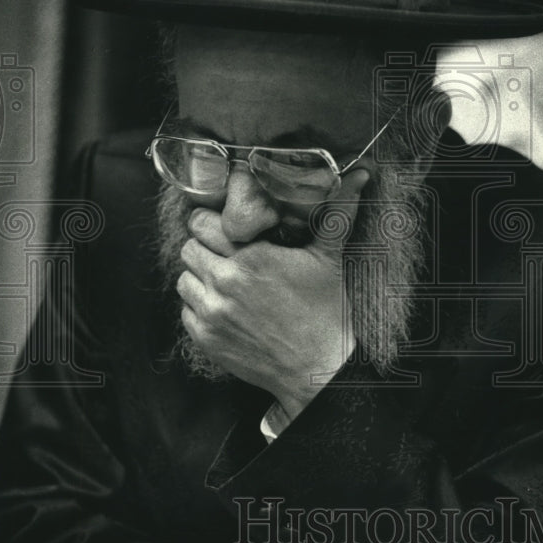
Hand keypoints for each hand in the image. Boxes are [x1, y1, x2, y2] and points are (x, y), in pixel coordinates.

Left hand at [177, 170, 368, 419]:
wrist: (319, 370)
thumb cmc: (327, 312)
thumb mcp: (330, 258)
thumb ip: (336, 212)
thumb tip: (360, 172)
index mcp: (251, 258)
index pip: (202, 222)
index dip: (212, 222)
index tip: (226, 228)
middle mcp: (225, 283)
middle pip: (188, 248)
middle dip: (205, 247)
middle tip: (227, 255)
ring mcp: (212, 314)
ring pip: (183, 279)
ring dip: (200, 277)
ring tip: (226, 282)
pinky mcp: (206, 339)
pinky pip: (185, 311)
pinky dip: (199, 307)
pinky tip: (226, 308)